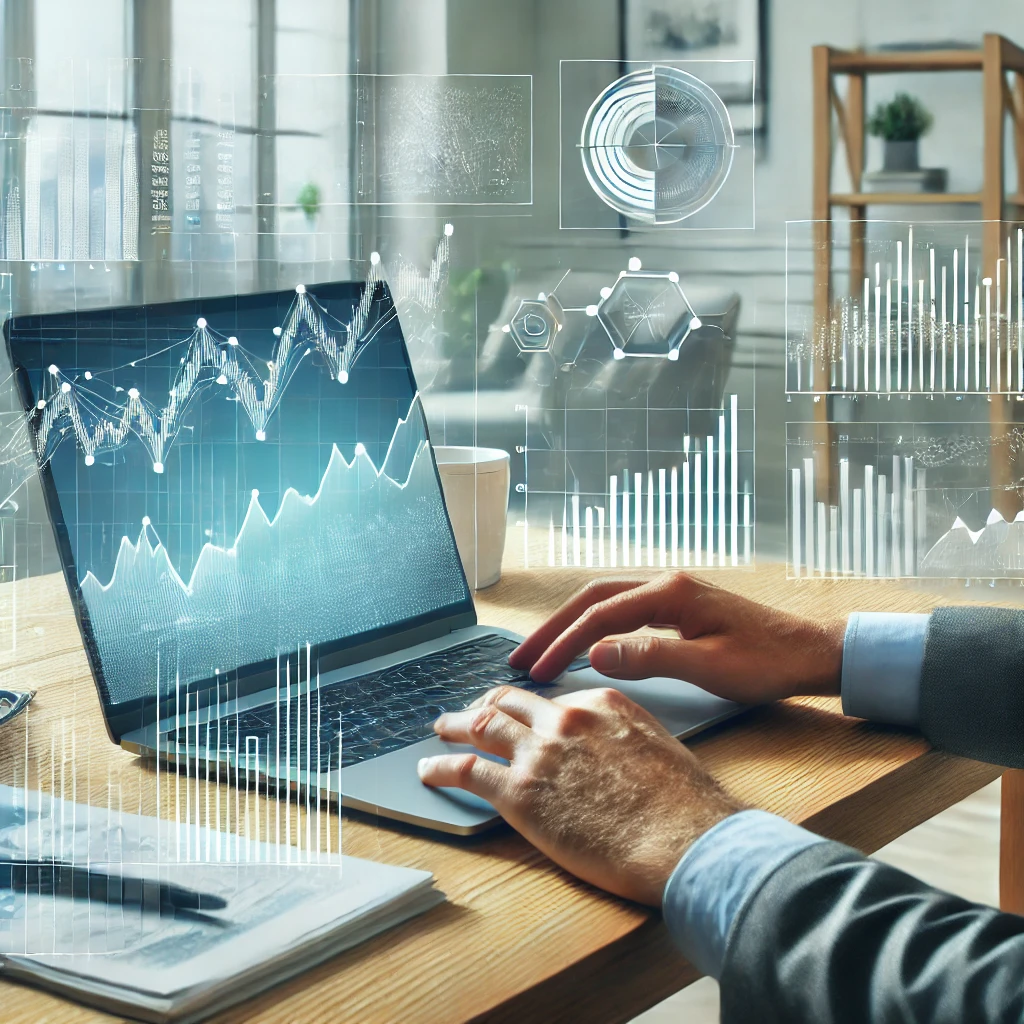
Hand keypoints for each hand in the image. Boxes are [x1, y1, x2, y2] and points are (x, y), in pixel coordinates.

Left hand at [418, 685, 741, 905]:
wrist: (683, 839)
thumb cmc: (683, 805)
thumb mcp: (657, 746)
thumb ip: (622, 736)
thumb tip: (609, 750)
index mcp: (600, 704)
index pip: (553, 700)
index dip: (530, 709)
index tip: (520, 717)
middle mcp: (564, 719)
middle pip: (511, 702)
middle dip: (487, 705)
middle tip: (471, 713)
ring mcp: (539, 752)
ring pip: (483, 726)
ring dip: (456, 726)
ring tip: (441, 729)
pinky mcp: (520, 792)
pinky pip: (469, 771)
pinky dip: (443, 767)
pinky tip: (430, 770)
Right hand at [509, 572, 844, 704]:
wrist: (810, 652)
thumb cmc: (767, 662)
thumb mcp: (709, 666)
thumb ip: (651, 657)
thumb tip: (595, 652)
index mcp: (671, 592)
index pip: (601, 615)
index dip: (565, 642)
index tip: (537, 670)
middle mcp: (666, 584)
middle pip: (594, 598)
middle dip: (554, 627)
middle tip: (522, 657)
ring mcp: (672, 593)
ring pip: (606, 601)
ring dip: (571, 625)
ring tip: (541, 652)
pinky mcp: (678, 607)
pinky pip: (623, 611)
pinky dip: (595, 627)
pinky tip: (584, 646)